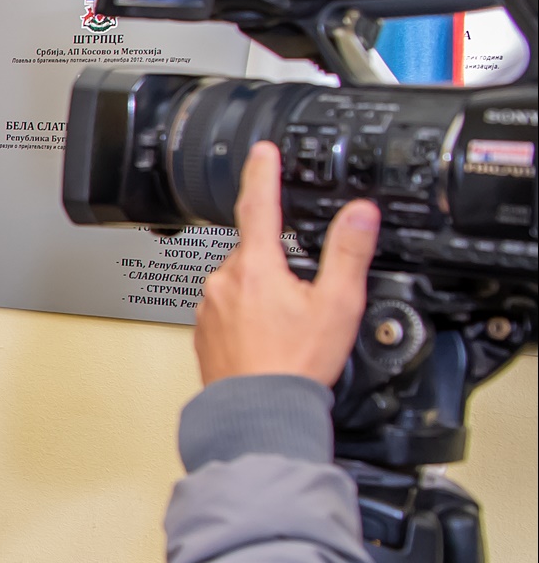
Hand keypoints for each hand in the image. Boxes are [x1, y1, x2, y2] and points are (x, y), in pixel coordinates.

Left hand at [193, 144, 378, 386]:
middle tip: (304, 297)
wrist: (258, 411)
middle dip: (280, 261)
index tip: (263, 151)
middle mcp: (225, 280)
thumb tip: (359, 212)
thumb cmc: (296, 364)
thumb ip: (349, 252)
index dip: (264, 172)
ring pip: (242, 280)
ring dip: (264, 291)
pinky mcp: (204, 330)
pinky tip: (268, 338)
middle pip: (256, 250)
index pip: (259, 203)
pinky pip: (229, 308)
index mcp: (257, 266)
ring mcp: (209, 306)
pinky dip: (249, 315)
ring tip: (288, 327)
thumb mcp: (338, 303)